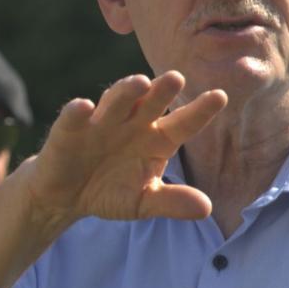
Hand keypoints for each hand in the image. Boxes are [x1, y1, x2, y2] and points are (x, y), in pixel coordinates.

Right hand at [26, 72, 227, 230]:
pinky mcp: (68, 131)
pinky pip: (74, 119)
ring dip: (125, 92)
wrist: (68, 197)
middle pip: (151, 104)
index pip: (183, 123)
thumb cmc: (112, 191)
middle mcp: (132, 124)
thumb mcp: (144, 201)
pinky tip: (84, 106)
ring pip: (116, 102)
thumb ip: (172, 202)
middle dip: (162, 91)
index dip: (200, 111)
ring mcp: (101, 124)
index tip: (220, 96)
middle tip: (176, 78)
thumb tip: (206, 209)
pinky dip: (77, 112)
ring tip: (139, 83)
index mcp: (157, 139)